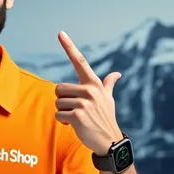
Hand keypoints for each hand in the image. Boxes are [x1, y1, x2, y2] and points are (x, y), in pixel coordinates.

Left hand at [54, 31, 123, 154]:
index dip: (69, 47)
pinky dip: (62, 121)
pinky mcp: (78, 116)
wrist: (109, 140)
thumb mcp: (108, 99)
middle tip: (75, 109)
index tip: (60, 33)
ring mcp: (84, 103)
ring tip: (76, 117)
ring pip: (57, 103)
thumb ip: (108, 85)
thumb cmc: (106, 118)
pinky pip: (58, 114)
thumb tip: (117, 74)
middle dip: (62, 101)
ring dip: (62, 112)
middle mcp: (90, 90)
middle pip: (58, 88)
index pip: (80, 61)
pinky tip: (74, 125)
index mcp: (94, 84)